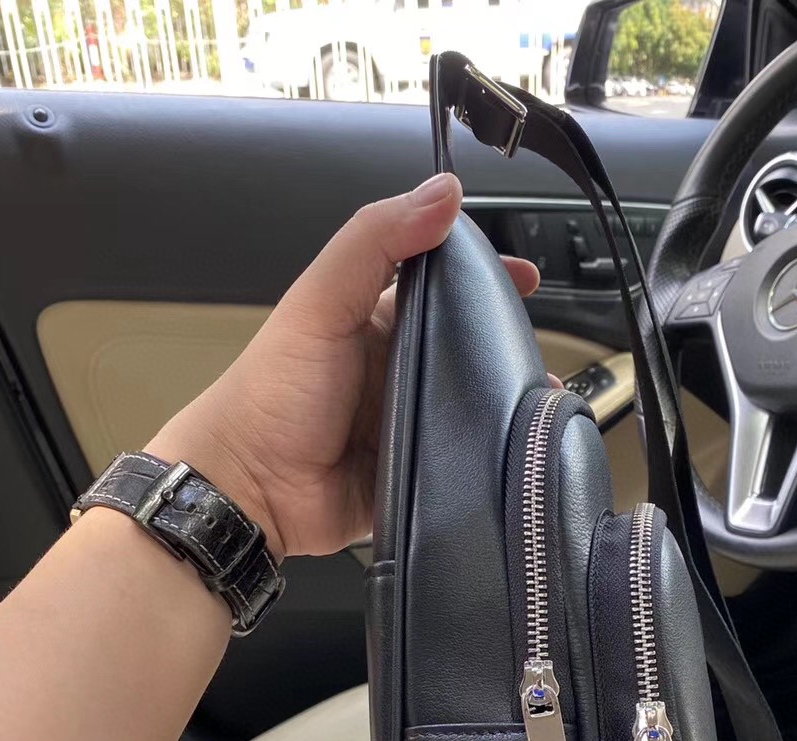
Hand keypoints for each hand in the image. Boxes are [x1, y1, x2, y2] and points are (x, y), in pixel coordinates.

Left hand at [147, 173, 542, 559]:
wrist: (253, 491)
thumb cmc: (272, 395)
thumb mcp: (320, 302)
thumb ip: (375, 241)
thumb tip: (443, 192)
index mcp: (380, 322)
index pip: (444, 285)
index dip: (485, 276)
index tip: (525, 278)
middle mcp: (402, 371)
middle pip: (471, 348)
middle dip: (508, 345)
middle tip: (539, 349)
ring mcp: (415, 424)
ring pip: (478, 406)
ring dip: (511, 404)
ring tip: (543, 401)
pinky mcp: (423, 474)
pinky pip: (470, 462)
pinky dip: (496, 456)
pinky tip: (523, 450)